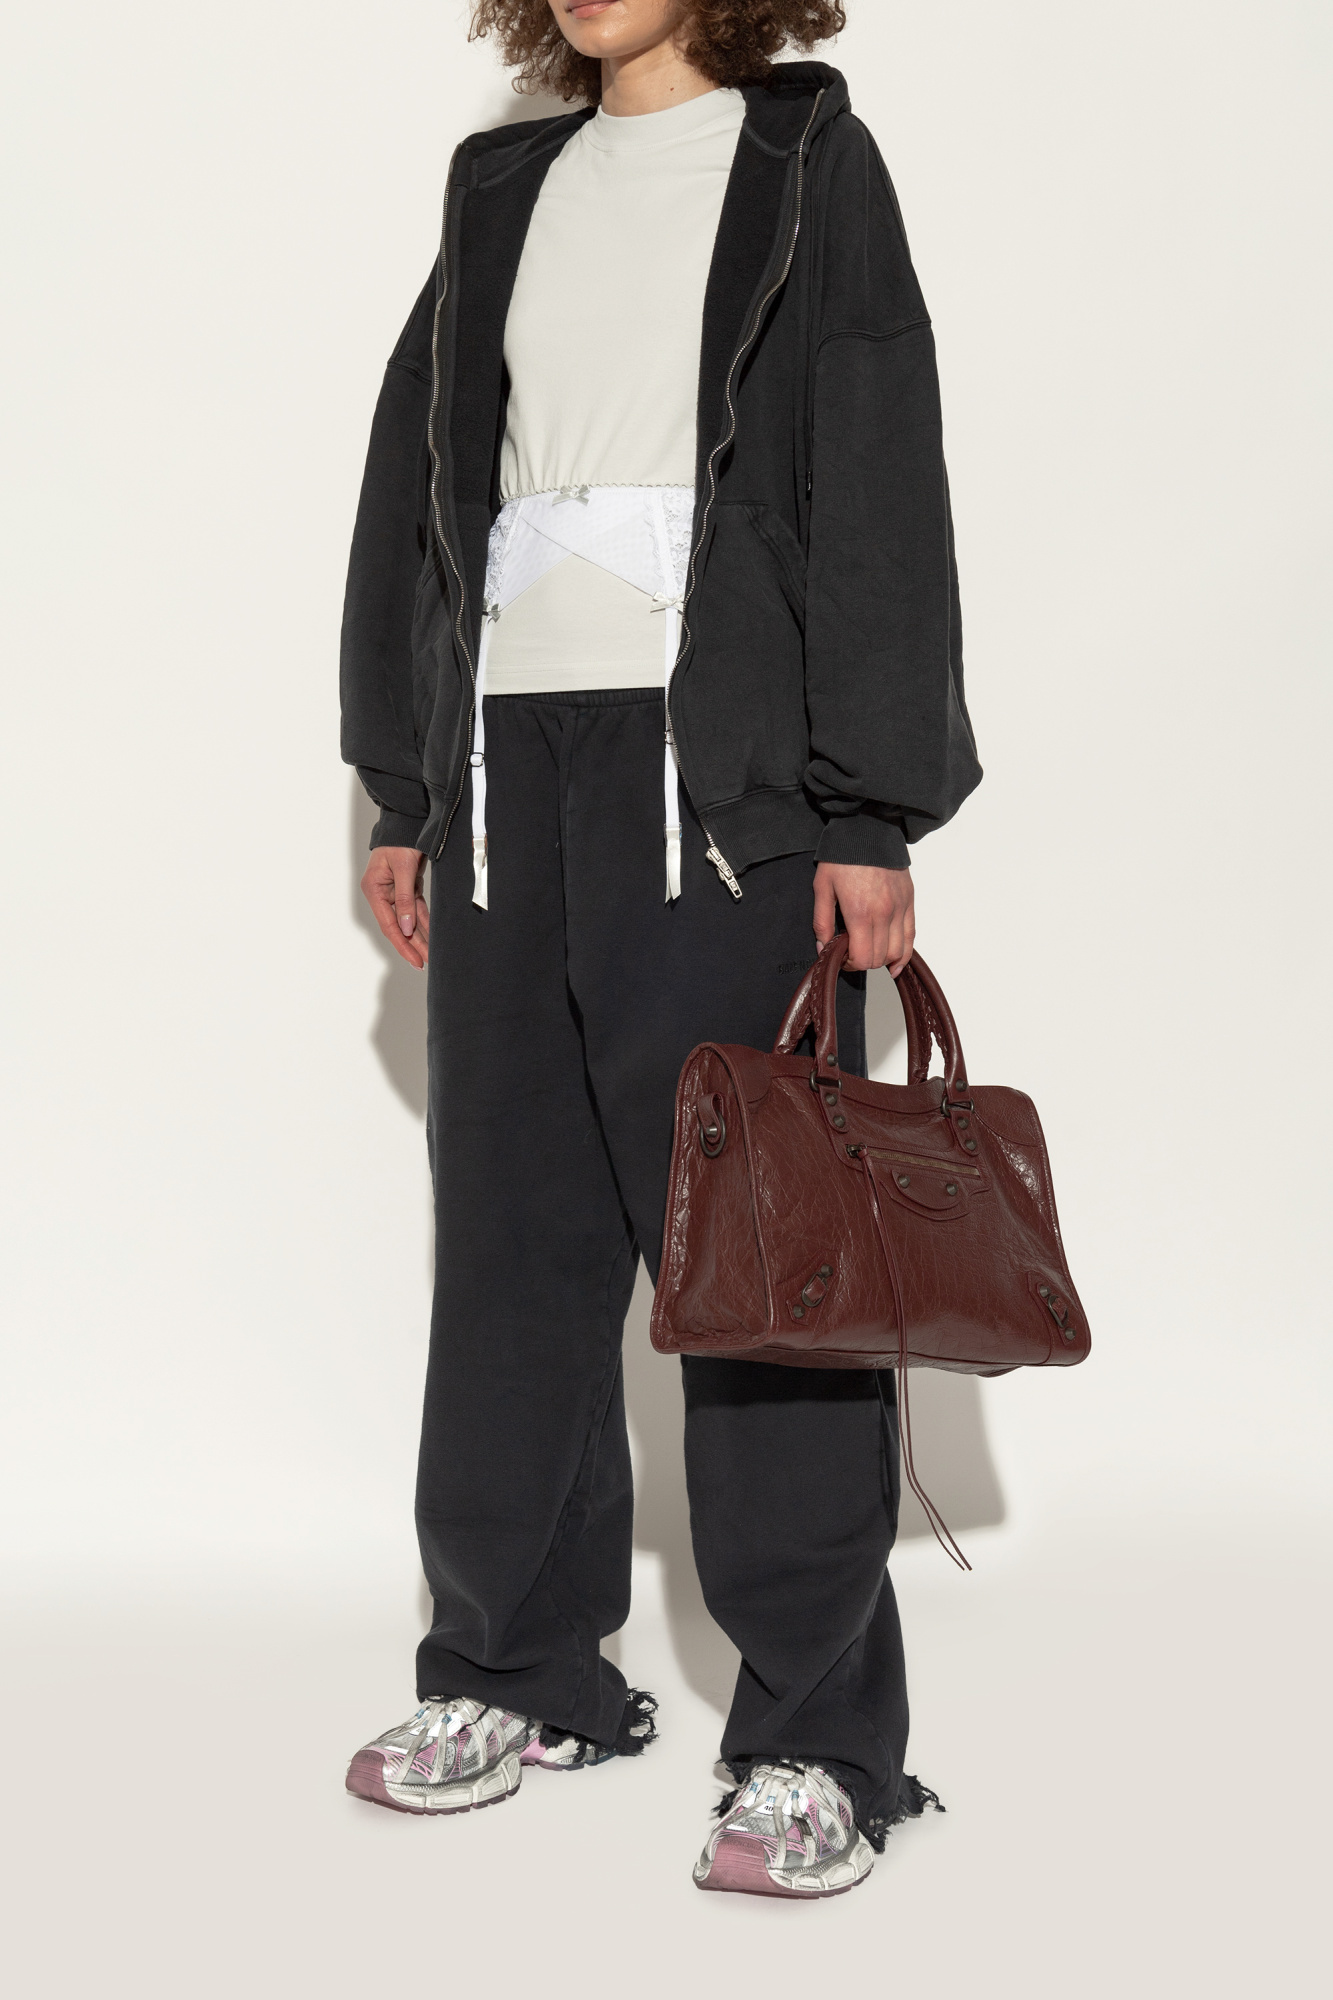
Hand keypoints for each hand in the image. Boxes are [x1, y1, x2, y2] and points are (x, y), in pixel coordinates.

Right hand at [361, 846, 429, 968]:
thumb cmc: (401, 840)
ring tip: (431, 955)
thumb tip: (407, 928)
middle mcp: (382, 894)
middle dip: (413, 945)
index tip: (415, 960)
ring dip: (420, 937)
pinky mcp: (408, 888)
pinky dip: (424, 922)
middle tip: (426, 963)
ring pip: (409, 920)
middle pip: (398, 926)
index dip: (403, 944)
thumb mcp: (404, 868)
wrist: (408, 821)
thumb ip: (405, 898)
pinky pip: (416, 909)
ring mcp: (395, 892)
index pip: (389, 925)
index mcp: (374, 890)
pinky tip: (432, 936)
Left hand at [813, 862, 914, 975]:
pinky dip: (905, 954)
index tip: (842, 957)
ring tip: (871, 955)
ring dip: (883, 959)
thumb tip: (823, 948)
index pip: (862, 957)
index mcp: (860, 913)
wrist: (867, 830)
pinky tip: (895, 963)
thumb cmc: (842, 857)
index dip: (850, 964)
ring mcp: (900, 908)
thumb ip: (821, 922)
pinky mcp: (909, 901)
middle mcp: (884, 914)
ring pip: (898, 951)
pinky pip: (911, 936)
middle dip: (864, 962)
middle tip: (852, 953)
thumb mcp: (822, 888)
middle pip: (879, 958)